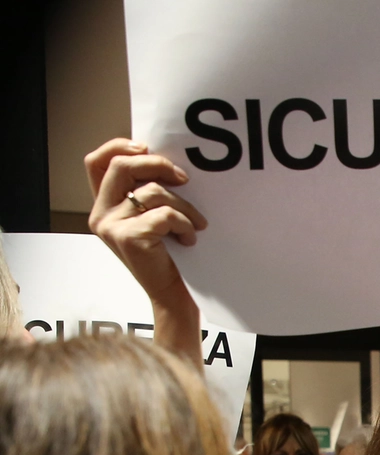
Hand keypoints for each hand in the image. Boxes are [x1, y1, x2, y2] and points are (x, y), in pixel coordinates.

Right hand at [85, 138, 206, 368]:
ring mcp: (111, 227)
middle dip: (159, 165)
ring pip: (151, 191)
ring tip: (196, 223)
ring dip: (184, 205)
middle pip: (122, 166)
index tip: (149, 149)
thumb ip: (148, 190)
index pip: (97, 161)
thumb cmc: (170, 255)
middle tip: (185, 179)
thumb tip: (169, 161)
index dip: (120, 146)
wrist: (172, 295)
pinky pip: (165, 214)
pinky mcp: (128, 238)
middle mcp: (100, 214)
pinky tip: (190, 238)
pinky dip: (186, 223)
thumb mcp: (155, 216)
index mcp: (104, 205)